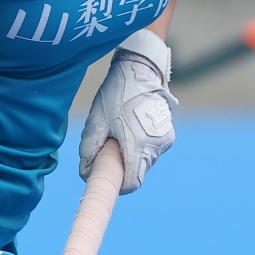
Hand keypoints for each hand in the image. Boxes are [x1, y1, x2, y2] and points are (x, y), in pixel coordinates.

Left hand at [78, 28, 175, 194]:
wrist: (142, 70)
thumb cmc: (117, 94)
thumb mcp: (96, 120)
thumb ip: (89, 149)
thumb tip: (86, 172)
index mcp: (138, 146)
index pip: (131, 183)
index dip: (118, 185)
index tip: (108, 177)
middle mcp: (155, 147)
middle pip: (137, 172)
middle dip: (122, 165)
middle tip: (110, 146)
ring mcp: (164, 141)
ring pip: (144, 161)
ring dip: (132, 154)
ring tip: (121, 131)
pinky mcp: (168, 134)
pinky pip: (151, 149)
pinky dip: (141, 146)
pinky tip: (132, 127)